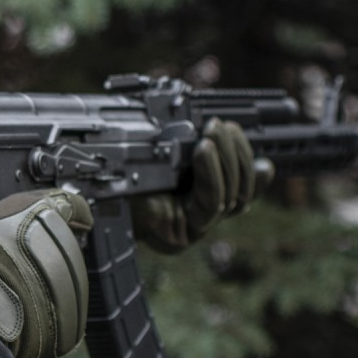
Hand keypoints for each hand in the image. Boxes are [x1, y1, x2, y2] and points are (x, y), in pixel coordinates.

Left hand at [132, 118, 274, 252]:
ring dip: (226, 158)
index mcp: (199, 203)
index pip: (241, 193)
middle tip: (225, 126)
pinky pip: (209, 203)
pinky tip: (203, 150)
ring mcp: (191, 228)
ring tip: (213, 132)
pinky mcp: (181, 232)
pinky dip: (210, 173)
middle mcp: (199, 219)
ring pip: (230, 197)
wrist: (92, 194)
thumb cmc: (121, 173)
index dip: (256, 176)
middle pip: (240, 194)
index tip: (265, 157)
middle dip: (238, 155)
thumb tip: (217, 125)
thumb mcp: (161, 155)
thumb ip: (188, 147)